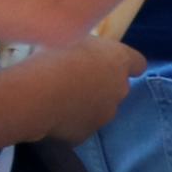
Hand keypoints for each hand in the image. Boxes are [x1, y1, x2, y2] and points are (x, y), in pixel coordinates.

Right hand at [25, 34, 146, 140]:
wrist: (34, 94)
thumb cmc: (52, 55)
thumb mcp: (71, 36)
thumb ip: (86, 47)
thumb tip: (82, 50)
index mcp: (118, 60)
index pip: (137, 63)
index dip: (126, 64)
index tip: (112, 63)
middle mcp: (119, 89)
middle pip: (117, 87)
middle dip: (101, 85)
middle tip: (74, 79)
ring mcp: (104, 115)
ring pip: (100, 109)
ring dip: (86, 104)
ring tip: (58, 98)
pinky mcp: (86, 134)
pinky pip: (80, 126)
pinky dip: (69, 122)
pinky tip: (50, 115)